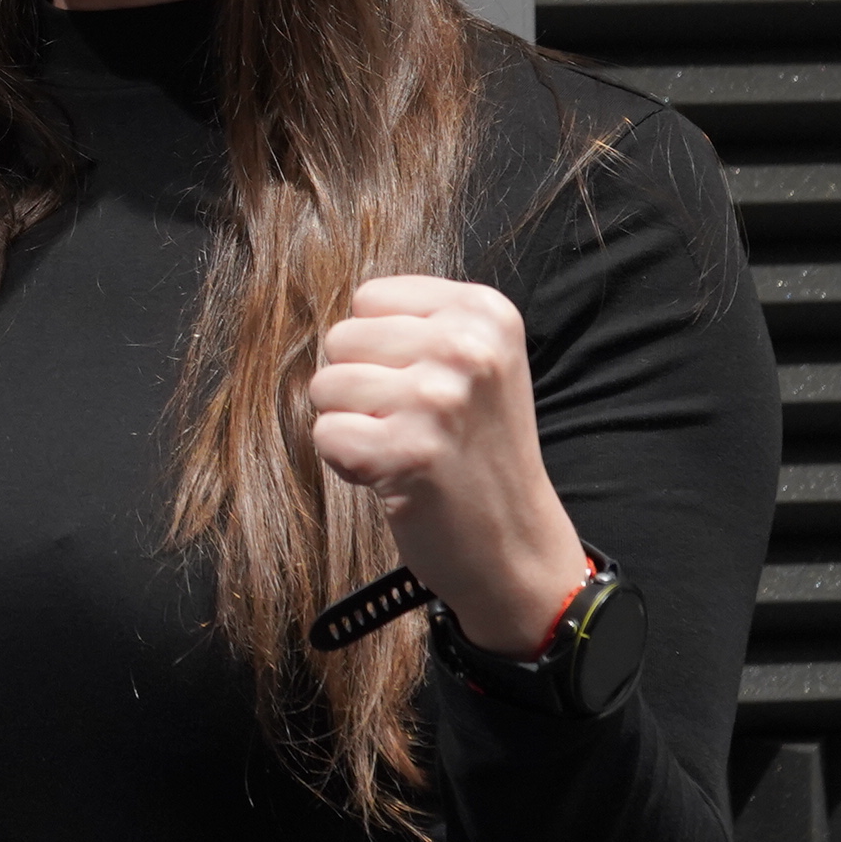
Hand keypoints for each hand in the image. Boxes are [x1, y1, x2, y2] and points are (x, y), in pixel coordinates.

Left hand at [306, 276, 590, 655]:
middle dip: (361, 383)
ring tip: (403, 446)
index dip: (379, 347)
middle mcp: (467, 348)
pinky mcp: (408, 451)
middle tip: (412, 423)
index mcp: (484, 313)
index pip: (370, 298)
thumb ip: (413, 325)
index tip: (424, 384)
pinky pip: (325, 434)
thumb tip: (333, 318)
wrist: (516, 543)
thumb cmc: (477, 449)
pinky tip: (392, 474)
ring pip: (325, 385)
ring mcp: (438, 399)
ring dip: (352, 423)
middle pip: (341, 338)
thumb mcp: (476, 362)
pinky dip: (346, 462)